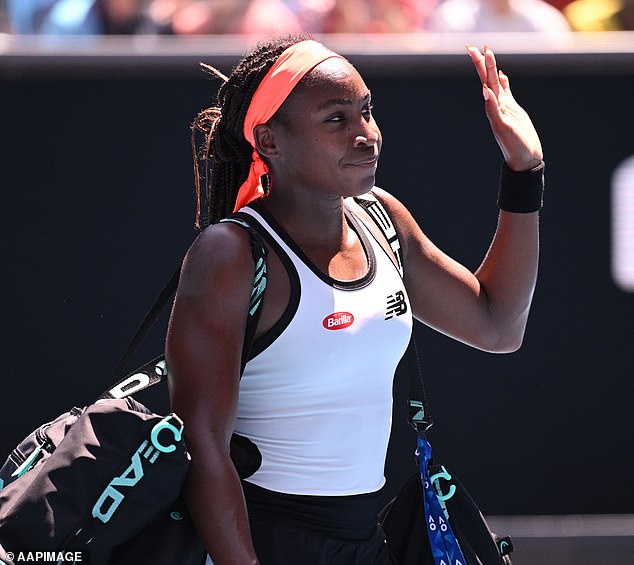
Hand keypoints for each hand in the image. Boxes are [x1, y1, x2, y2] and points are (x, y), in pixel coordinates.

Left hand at [467, 45, 542, 170]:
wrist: (524, 159)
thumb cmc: (515, 146)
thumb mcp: (503, 128)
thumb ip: (493, 110)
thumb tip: (485, 92)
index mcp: (492, 107)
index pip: (484, 81)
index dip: (480, 66)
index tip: (474, 51)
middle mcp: (496, 105)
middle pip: (488, 79)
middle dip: (482, 63)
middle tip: (474, 47)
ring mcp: (505, 107)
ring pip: (496, 83)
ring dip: (492, 68)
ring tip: (488, 53)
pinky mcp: (513, 111)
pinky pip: (506, 92)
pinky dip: (503, 82)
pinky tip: (501, 75)